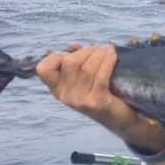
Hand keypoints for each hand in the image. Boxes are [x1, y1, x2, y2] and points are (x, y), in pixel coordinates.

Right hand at [36, 43, 164, 152]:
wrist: (120, 119)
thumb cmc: (101, 94)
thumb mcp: (83, 79)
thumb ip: (76, 62)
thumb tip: (75, 46)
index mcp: (57, 90)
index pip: (43, 69)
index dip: (56, 56)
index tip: (73, 53)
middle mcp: (65, 96)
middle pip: (70, 62)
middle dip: (86, 52)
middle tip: (98, 50)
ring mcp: (80, 101)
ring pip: (87, 67)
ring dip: (99, 54)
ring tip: (107, 50)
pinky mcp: (97, 102)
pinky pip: (101, 75)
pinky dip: (108, 61)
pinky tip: (113, 54)